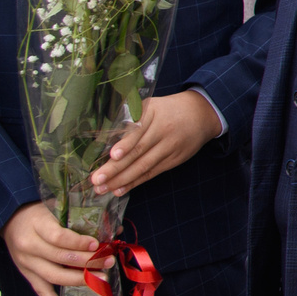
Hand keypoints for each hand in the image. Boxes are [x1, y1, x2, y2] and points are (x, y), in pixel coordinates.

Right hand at [0, 202, 99, 295]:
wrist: (10, 220)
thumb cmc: (40, 213)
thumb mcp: (56, 208)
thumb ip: (81, 219)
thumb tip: (115, 230)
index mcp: (37, 225)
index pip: (59, 238)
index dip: (79, 243)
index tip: (97, 245)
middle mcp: (29, 246)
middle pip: (60, 258)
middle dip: (87, 262)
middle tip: (109, 261)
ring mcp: (27, 264)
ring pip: (54, 276)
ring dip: (80, 280)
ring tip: (102, 278)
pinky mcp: (27, 275)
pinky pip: (41, 292)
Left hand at [90, 93, 220, 194]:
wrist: (201, 114)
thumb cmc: (166, 110)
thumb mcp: (150, 106)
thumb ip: (130, 119)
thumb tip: (101, 138)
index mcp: (153, 112)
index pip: (138, 130)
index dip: (126, 144)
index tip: (113, 155)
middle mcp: (163, 130)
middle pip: (139, 151)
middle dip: (116, 168)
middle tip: (96, 180)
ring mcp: (170, 146)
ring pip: (144, 165)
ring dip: (122, 179)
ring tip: (103, 188)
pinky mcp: (174, 159)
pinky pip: (152, 173)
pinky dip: (135, 182)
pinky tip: (120, 189)